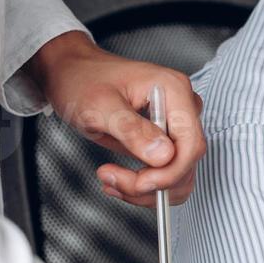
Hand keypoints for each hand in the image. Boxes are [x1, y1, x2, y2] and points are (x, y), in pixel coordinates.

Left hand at [30, 31, 206, 205]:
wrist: (72, 73)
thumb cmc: (82, 80)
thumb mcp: (100, 106)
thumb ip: (132, 130)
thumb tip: (164, 156)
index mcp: (173, 90)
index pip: (191, 145)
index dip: (169, 172)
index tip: (139, 183)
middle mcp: (181, 106)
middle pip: (186, 162)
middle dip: (153, 182)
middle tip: (114, 179)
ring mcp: (175, 122)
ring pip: (179, 174)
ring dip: (148, 189)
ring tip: (112, 180)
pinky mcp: (165, 137)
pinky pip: (167, 172)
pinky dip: (146, 185)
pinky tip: (119, 179)